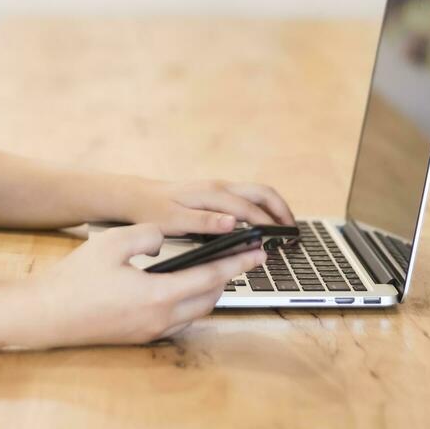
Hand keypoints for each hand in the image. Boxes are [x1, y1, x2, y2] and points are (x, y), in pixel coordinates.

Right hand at [24, 223, 265, 347]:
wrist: (46, 316)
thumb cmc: (76, 279)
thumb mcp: (113, 242)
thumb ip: (148, 235)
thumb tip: (164, 240)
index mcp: (158, 295)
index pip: (210, 277)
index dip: (238, 264)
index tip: (258, 254)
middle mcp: (160, 319)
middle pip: (209, 298)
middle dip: (228, 278)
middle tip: (240, 258)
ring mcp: (150, 331)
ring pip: (196, 312)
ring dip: (209, 291)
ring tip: (214, 268)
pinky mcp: (140, 337)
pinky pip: (178, 320)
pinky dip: (190, 303)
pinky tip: (183, 286)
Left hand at [118, 176, 296, 236]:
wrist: (136, 197)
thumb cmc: (153, 210)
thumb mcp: (174, 220)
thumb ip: (205, 222)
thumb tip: (234, 223)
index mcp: (212, 194)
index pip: (250, 209)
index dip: (269, 225)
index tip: (282, 241)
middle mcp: (220, 187)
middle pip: (263, 192)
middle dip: (282, 211)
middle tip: (293, 233)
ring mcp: (219, 188)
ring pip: (258, 193)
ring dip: (274, 209)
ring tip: (285, 230)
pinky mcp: (216, 193)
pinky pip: (247, 198)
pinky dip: (262, 209)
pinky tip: (263, 226)